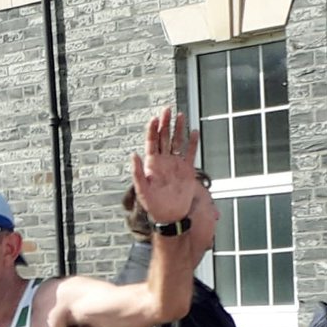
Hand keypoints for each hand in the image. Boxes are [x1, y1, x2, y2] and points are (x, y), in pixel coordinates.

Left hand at [131, 108, 199, 227]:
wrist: (171, 216)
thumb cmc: (154, 206)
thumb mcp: (143, 191)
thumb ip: (137, 173)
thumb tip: (133, 155)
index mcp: (152, 164)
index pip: (151, 142)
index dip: (152, 129)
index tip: (154, 118)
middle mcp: (164, 161)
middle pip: (164, 137)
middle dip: (165, 123)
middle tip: (167, 110)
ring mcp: (175, 164)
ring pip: (177, 141)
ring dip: (178, 129)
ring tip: (180, 115)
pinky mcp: (187, 170)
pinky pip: (190, 153)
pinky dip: (192, 142)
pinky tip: (193, 132)